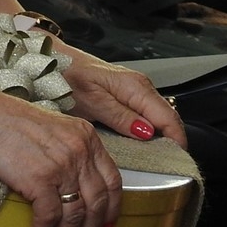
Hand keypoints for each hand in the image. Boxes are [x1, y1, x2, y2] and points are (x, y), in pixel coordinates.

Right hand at [0, 90, 121, 226]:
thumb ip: (71, 150)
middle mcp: (80, 152)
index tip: (107, 226)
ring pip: (76, 215)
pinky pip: (49, 216)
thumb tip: (74, 182)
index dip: (113, 208)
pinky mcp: (40, 180)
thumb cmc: (10, 121)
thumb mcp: (54, 127)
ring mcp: (62, 167)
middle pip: (97, 203)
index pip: (112, 180)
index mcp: (87, 138)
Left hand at [61, 52, 184, 148]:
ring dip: (159, 136)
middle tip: (163, 164)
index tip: (174, 160)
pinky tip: (138, 141)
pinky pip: (145, 113)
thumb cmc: (65, 77)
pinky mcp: (125, 93)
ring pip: (158, 116)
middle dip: (171, 141)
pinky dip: (147, 128)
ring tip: (151, 157)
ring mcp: (133, 88)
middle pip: (167, 118)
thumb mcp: (90, 102)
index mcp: (135, 87)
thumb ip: (120, 116)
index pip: (169, 118)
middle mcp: (139, 85)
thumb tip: (147, 132)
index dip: (176, 141)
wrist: (51, 62)